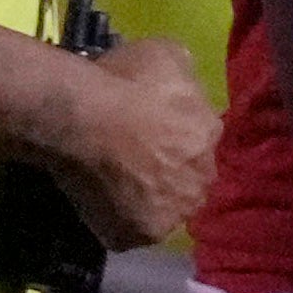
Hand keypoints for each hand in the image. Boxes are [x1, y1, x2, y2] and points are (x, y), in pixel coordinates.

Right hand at [36, 43, 215, 258]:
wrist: (82, 118)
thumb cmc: (125, 80)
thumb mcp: (169, 55)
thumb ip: (186, 78)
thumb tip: (185, 90)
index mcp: (211, 136)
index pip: (201, 143)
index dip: (176, 140)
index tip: (151, 135)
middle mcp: (200, 182)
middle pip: (187, 182)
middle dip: (168, 174)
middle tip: (133, 162)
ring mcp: (168, 215)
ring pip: (162, 211)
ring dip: (147, 201)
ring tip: (115, 185)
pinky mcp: (133, 237)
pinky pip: (126, 232)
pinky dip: (115, 221)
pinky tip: (98, 202)